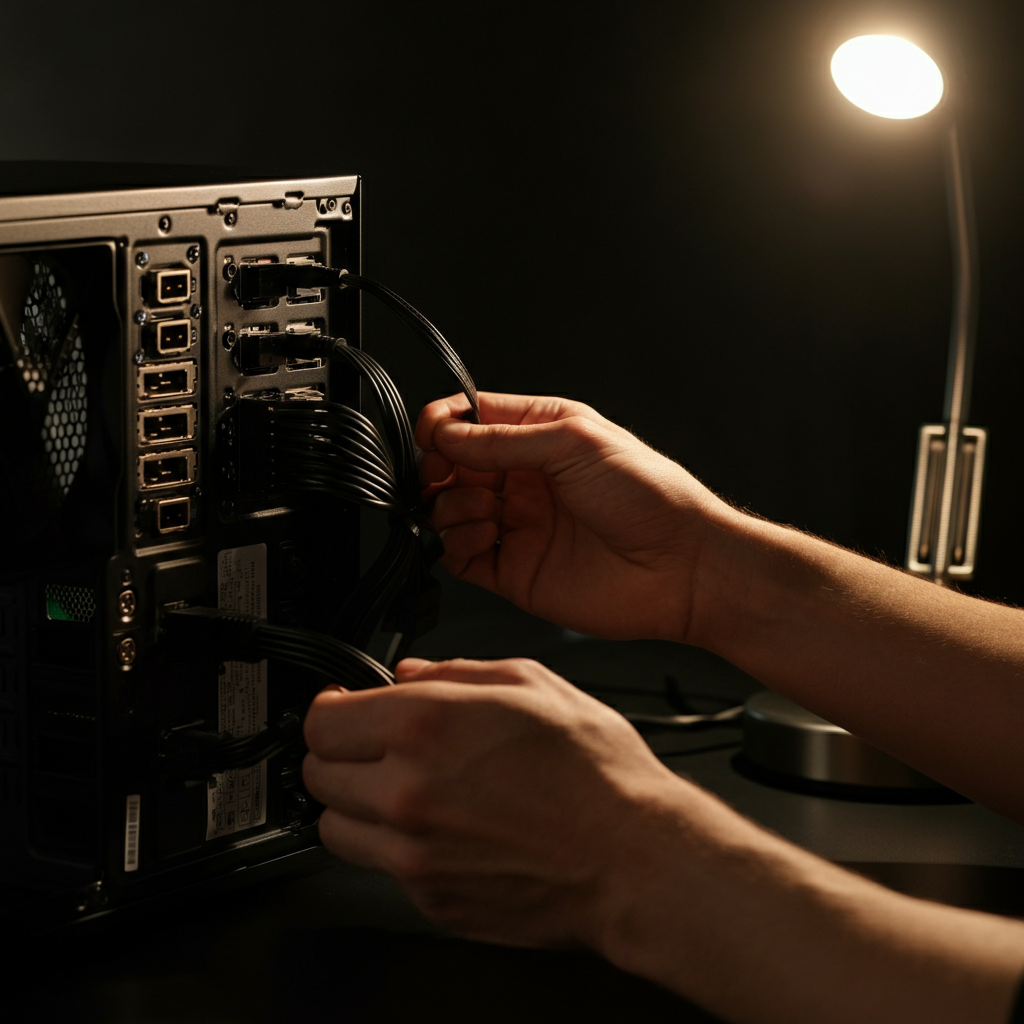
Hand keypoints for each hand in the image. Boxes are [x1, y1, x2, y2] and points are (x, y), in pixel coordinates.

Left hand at [302, 655, 682, 948]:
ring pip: (335, 828)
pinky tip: (444, 830)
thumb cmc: (597, 775)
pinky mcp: (430, 901)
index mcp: (425, 726)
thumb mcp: (534, 684)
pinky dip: (398, 848)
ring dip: (357, 805)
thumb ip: (457, 671)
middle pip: (318, 775)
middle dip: (340, 754)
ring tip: (403, 791)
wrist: (635, 861)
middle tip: (375, 748)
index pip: (322, 722)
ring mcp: (414, 855)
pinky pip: (382, 869)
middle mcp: (406, 793)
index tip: (344, 709)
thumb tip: (410, 672)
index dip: (332, 709)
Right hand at [416, 393, 731, 640]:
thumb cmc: (651, 497)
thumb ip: (504, 440)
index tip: (435, 434)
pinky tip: (487, 534)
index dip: (445, 423)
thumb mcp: (575, 443)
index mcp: (541, 435)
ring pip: (448, 509)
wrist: (682, 567)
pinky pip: (461, 555)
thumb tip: (448, 434)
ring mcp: (518, 524)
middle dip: (438, 466)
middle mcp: (525, 479)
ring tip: (487, 508)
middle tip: (444, 471)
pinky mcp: (514, 569)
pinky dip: (458, 543)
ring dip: (451, 504)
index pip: (472, 419)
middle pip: (451, 464)